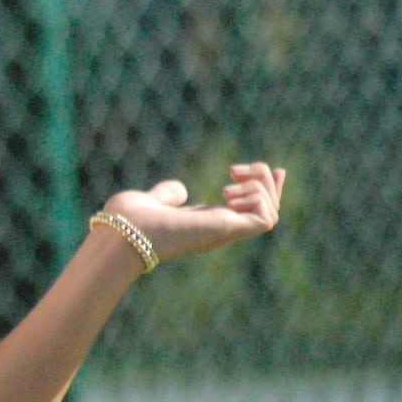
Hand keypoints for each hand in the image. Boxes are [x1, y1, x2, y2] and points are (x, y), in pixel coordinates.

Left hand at [102, 162, 285, 265]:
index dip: (265, 189)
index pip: (249, 210)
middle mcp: (220, 229)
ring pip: (271, 210)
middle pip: (269, 210)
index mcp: (206, 222)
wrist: (122, 232)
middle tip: (233, 169)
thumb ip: (167, 196)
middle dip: (267, 181)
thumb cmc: (128, 221)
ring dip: (259, 186)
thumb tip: (179, 191)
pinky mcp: (227, 230)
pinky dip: (257, 198)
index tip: (278, 169)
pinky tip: (228, 195)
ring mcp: (225, 232)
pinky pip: (266, 217)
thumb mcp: (152, 201)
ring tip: (226, 184)